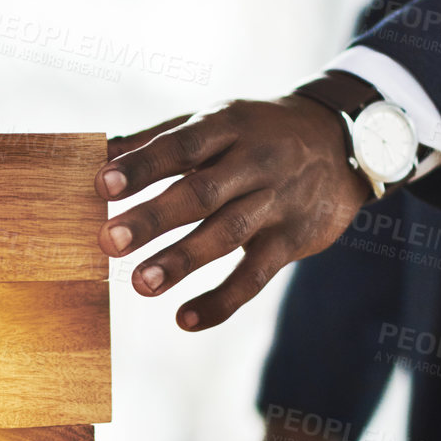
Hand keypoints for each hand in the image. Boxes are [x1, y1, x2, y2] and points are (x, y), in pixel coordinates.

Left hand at [98, 95, 370, 329]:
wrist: (344, 143)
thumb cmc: (258, 132)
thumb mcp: (216, 121)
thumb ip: (158, 138)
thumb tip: (97, 150)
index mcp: (227, 126)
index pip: (181, 145)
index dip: (143, 166)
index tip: (102, 185)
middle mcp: (254, 162)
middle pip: (201, 192)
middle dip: (153, 218)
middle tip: (108, 242)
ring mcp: (277, 202)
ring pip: (227, 233)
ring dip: (182, 260)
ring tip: (141, 283)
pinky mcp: (293, 240)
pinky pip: (255, 275)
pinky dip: (222, 301)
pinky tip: (185, 320)